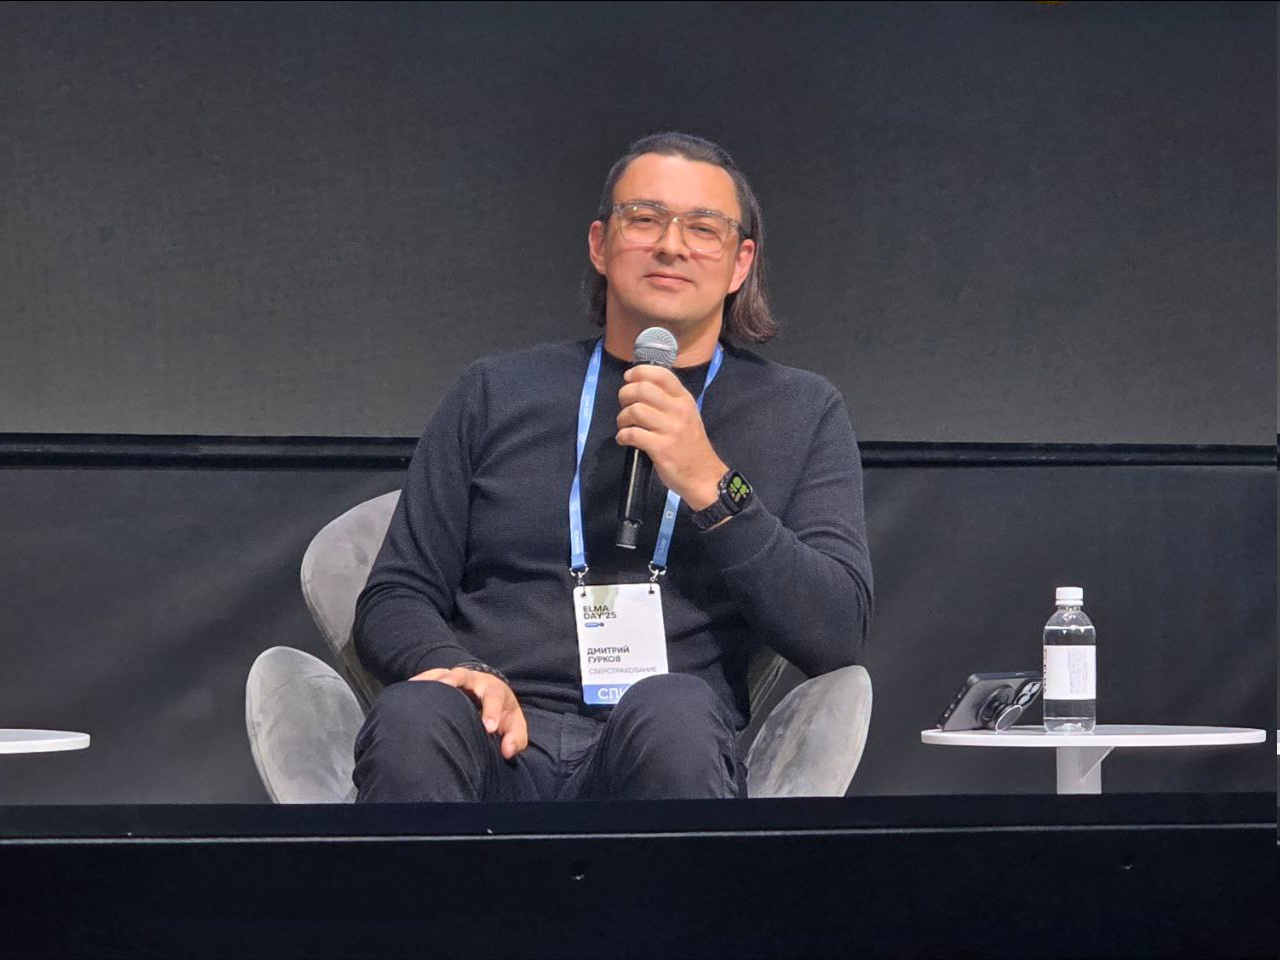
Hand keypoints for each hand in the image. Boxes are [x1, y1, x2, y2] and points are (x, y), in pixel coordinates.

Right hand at [409, 666, 528, 759]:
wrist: (489, 692)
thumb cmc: (501, 714)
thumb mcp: (514, 725)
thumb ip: (515, 739)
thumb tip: (507, 752)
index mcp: (494, 690)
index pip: (494, 698)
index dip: (492, 712)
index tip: (489, 728)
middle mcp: (473, 680)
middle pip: (463, 676)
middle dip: (454, 680)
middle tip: (446, 686)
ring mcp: (455, 678)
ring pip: (442, 673)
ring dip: (431, 679)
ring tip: (417, 687)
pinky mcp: (441, 680)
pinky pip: (429, 677)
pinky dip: (419, 682)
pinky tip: (406, 690)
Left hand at [616, 365, 726, 510]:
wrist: (704, 476)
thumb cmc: (691, 446)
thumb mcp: (687, 415)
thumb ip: (668, 400)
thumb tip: (641, 387)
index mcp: (684, 399)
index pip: (661, 374)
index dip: (639, 372)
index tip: (629, 378)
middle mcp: (678, 410)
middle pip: (642, 389)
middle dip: (625, 394)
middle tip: (624, 405)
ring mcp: (670, 429)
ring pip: (635, 410)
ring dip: (622, 417)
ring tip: (624, 425)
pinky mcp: (661, 448)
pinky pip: (633, 434)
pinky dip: (622, 436)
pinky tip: (624, 439)